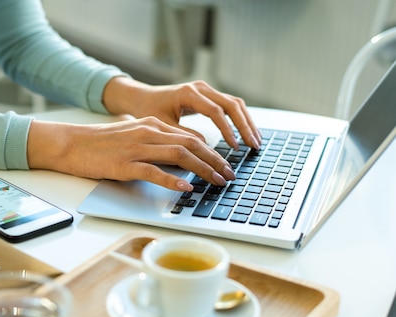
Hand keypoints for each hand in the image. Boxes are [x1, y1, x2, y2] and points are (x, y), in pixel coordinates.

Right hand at [27, 117, 235, 191]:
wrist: (72, 144)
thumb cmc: (101, 144)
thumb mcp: (134, 137)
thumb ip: (157, 144)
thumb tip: (181, 159)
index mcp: (153, 125)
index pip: (191, 137)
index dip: (213, 152)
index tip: (225, 165)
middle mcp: (149, 133)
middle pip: (191, 144)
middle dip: (215, 161)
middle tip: (230, 176)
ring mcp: (137, 148)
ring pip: (179, 155)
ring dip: (202, 169)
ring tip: (217, 182)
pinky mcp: (125, 164)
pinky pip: (154, 171)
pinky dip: (172, 179)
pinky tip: (186, 187)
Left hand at [103, 77, 261, 149]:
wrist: (142, 98)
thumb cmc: (148, 111)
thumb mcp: (162, 125)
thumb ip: (182, 135)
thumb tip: (204, 147)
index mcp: (188, 93)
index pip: (215, 111)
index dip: (227, 130)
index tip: (234, 147)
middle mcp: (201, 88)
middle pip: (232, 104)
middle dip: (245, 126)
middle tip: (254, 145)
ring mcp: (206, 90)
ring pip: (235, 103)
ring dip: (247, 122)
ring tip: (255, 141)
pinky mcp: (208, 95)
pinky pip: (230, 105)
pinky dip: (240, 119)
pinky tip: (247, 134)